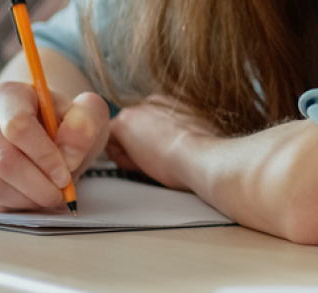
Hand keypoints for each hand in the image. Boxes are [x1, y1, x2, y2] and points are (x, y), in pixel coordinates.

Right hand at [0, 82, 109, 211]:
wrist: (47, 134)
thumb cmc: (66, 124)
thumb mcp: (89, 116)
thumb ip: (85, 125)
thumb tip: (67, 154)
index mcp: (9, 94)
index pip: (17, 127)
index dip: (44, 157)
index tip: (65, 175)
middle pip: (3, 160)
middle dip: (38, 186)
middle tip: (60, 194)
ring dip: (26, 199)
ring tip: (47, 196)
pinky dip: (11, 206)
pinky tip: (29, 198)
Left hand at [103, 94, 219, 190]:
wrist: (201, 155)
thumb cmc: (207, 154)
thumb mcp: (202, 138)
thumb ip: (190, 136)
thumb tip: (189, 146)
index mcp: (174, 104)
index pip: (153, 125)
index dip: (156, 145)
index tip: (165, 157)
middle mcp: (154, 102)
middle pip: (136, 129)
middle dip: (141, 147)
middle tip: (156, 164)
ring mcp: (137, 111)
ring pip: (123, 137)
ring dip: (132, 153)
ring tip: (151, 166)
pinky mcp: (123, 123)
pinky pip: (111, 144)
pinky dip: (122, 158)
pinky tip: (140, 165)